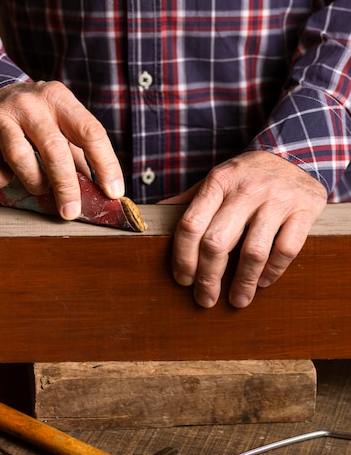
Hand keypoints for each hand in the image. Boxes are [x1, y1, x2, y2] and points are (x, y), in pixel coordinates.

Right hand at [0, 81, 123, 218]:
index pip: (90, 132)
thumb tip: (103, 193)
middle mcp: (29, 102)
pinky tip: (7, 174)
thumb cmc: (34, 121)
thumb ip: (80, 156)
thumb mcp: (61, 126)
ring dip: (34, 182)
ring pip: (20, 158)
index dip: (105, 164)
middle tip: (72, 212)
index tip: (113, 192)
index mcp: (59, 99)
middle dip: (66, 186)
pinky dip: (2, 181)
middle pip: (54, 149)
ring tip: (38, 185)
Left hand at [162, 151, 326, 307]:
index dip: (183, 257)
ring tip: (237, 300)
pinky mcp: (304, 209)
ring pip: (253, 251)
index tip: (183, 279)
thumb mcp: (217, 179)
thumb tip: (151, 222)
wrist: (295, 154)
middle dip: (208, 278)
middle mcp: (246, 189)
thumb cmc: (247, 176)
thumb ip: (189, 202)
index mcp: (218, 181)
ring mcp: (277, 199)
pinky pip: (286, 250)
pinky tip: (263, 282)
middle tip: (205, 299)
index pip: (191, 224)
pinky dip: (272, 272)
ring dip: (243, 283)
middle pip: (216, 242)